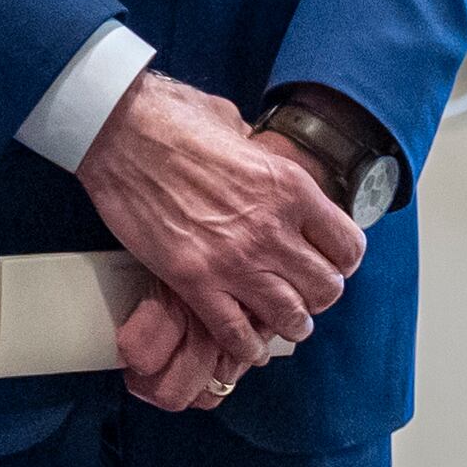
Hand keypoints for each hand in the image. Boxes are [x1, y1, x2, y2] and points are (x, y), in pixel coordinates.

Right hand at [77, 70, 360, 394]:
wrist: (118, 132)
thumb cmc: (174, 120)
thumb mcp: (239, 129)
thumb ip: (262, 159)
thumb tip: (263, 166)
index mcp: (290, 186)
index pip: (348, 246)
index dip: (342, 259)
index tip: (330, 261)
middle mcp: (272, 228)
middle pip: (327, 288)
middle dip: (320, 295)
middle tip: (305, 292)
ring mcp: (234, 260)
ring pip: (291, 318)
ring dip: (291, 323)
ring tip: (284, 322)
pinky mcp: (194, 281)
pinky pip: (236, 334)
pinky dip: (247, 347)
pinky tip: (248, 345)